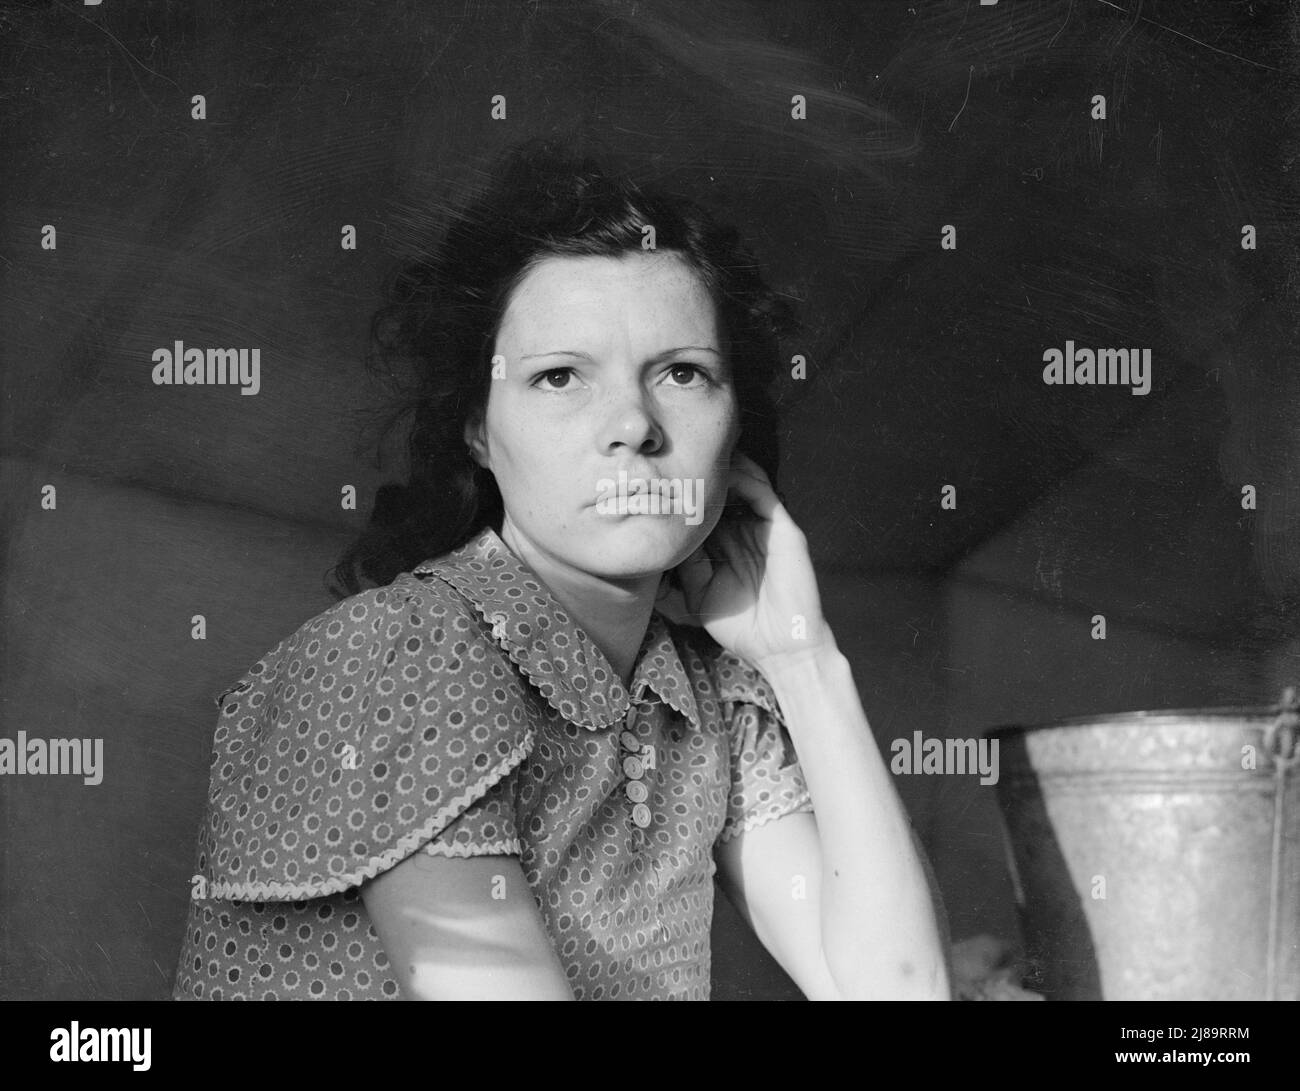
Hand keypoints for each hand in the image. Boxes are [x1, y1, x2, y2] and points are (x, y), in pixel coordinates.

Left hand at [673, 451, 834, 671]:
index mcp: (726, 544)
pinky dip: (744, 478)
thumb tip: (660, 539)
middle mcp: (745, 530)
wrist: (778, 647)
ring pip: (745, 482)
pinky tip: (722, 475)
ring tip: (695, 457)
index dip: (684, 493)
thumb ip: (683, 565)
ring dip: (722, 468)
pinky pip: (764, 492)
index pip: (704, 507)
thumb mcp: (698, 594)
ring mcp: (765, 527)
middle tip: (672, 458)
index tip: (656, 480)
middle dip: (700, 472)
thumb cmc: (740, 626)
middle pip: (723, 488)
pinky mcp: (784, 528)